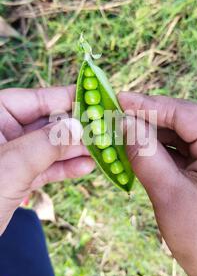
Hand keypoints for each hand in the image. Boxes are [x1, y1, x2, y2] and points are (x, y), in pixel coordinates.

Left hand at [0, 86, 93, 234]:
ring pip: (48, 146)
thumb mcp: (12, 165)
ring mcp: (9, 155)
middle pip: (46, 122)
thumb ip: (46, 144)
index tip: (97, 99)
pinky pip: (44, 167)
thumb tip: (79, 126)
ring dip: (75, 150)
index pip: (36, 99)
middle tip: (107, 130)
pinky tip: (86, 167)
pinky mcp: (14, 177)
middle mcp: (2, 131)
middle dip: (77, 128)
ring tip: (104, 150)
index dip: (68, 98)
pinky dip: (64, 168)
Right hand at [118, 92, 196, 275]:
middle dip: (145, 119)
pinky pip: (179, 150)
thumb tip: (123, 122)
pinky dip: (156, 150)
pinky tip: (134, 149)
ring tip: (118, 132)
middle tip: (112, 115)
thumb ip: (145, 153)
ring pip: (178, 134)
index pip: (184, 113)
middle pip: (180, 120)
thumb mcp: (169, 192)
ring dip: (148, 134)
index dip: (148, 104)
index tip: (117, 99)